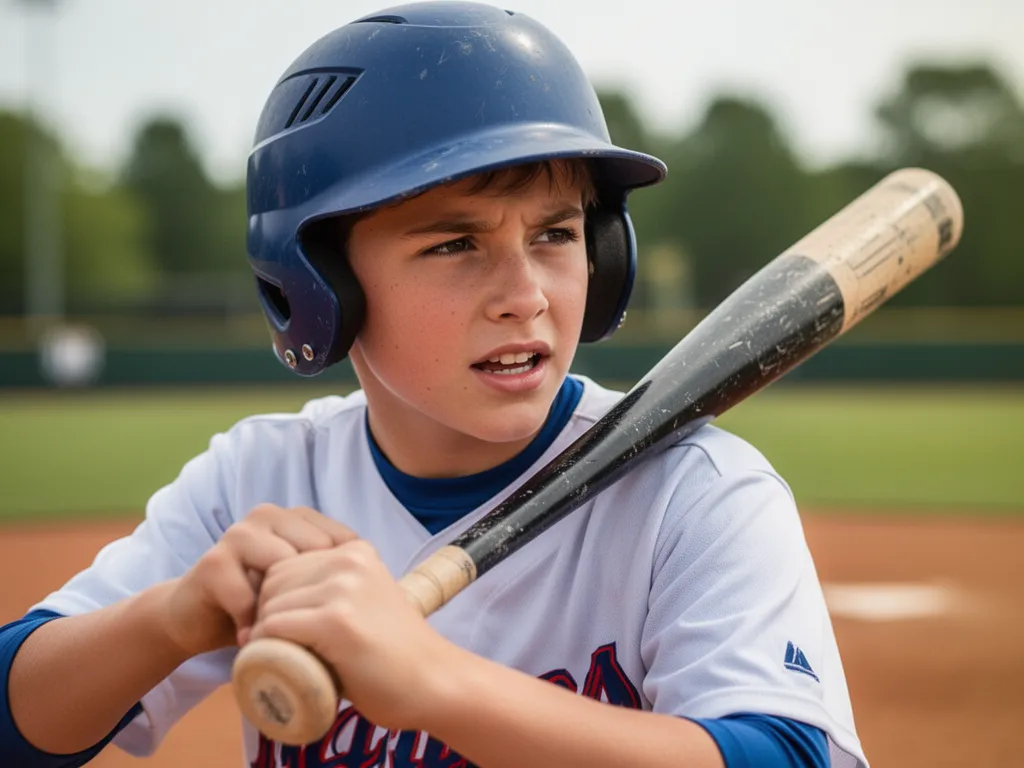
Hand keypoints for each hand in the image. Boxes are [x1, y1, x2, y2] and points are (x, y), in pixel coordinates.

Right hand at [161, 504, 357, 656]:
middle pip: (318, 554)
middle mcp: (271, 516)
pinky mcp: (214, 562)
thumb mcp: (303, 587)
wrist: (196, 619)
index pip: (344, 541)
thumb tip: (385, 586)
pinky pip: (249, 596)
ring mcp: (240, 534)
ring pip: (285, 571)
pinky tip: (254, 640)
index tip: (342, 613)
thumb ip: (334, 576)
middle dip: (316, 596)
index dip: (347, 581)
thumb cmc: (260, 605)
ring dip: (285, 611)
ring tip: (281, 632)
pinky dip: (255, 626)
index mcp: (298, 518)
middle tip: (310, 626)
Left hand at [247, 539, 453, 730]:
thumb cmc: (393, 652)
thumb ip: (332, 590)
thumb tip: (275, 598)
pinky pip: (275, 627)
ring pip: (271, 605)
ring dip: (263, 633)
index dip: (275, 598)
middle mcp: (350, 560)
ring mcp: (344, 589)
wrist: (433, 681)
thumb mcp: (364, 600)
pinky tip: (271, 662)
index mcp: (355, 550)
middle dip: (264, 613)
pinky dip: (263, 646)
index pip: (287, 563)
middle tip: (273, 647)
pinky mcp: (336, 621)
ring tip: (276, 657)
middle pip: (273, 580)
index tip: (279, 630)